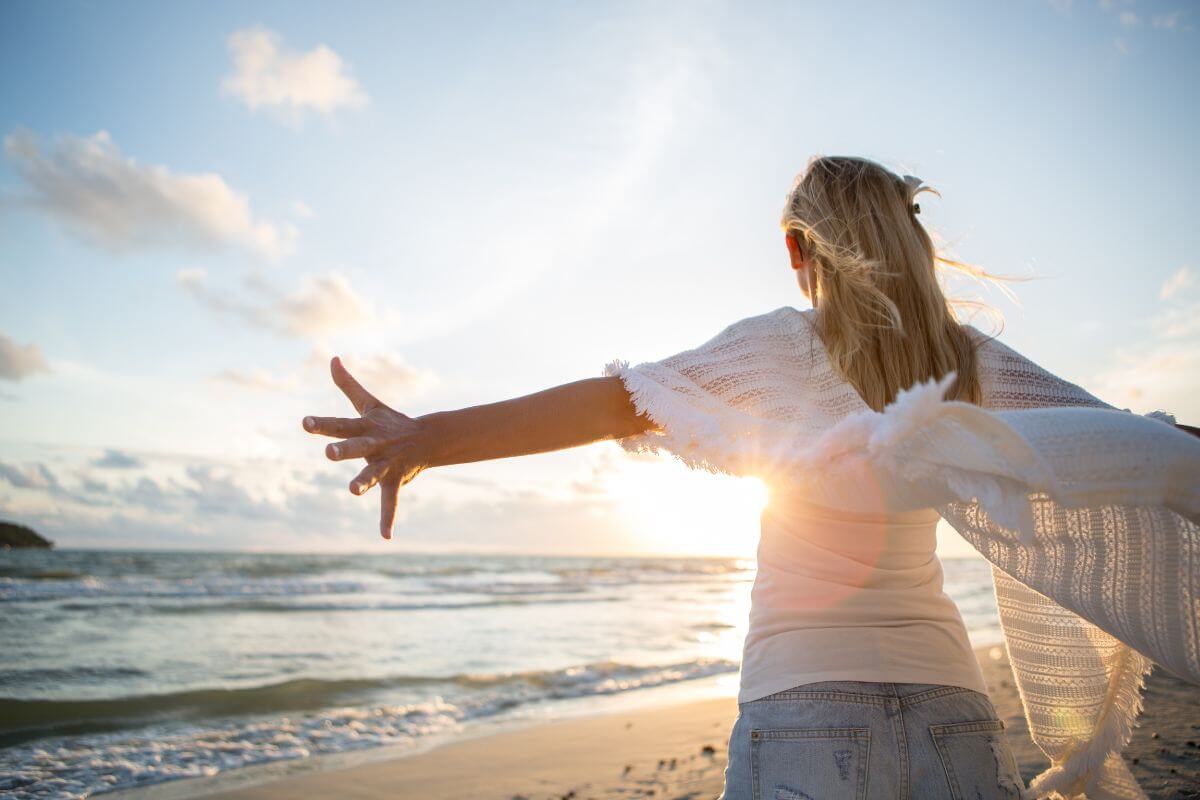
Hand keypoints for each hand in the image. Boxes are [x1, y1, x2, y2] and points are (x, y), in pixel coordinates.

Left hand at [302, 356, 428, 539]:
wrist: (428, 438)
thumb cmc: (391, 421)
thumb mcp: (369, 403)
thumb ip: (348, 385)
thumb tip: (332, 358)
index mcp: (365, 427)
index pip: (339, 424)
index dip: (321, 424)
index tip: (304, 423)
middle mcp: (375, 444)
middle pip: (356, 446)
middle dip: (343, 449)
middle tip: (328, 453)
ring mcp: (386, 463)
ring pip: (373, 474)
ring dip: (364, 482)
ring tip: (353, 491)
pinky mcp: (396, 480)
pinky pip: (392, 502)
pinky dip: (388, 518)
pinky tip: (385, 536)